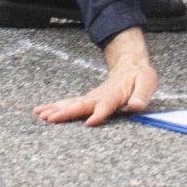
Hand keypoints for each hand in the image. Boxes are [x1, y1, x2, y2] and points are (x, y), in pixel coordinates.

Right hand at [35, 28, 157, 124]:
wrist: (130, 64)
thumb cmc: (140, 76)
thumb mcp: (147, 83)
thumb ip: (141, 96)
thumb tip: (137, 106)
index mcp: (114, 93)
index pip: (106, 105)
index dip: (99, 113)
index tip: (89, 122)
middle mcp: (99, 95)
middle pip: (81, 104)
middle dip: (66, 112)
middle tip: (49, 118)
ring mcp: (91, 97)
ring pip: (71, 103)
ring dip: (55, 108)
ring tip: (40, 114)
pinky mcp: (87, 99)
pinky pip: (70, 103)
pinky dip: (56, 107)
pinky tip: (43, 112)